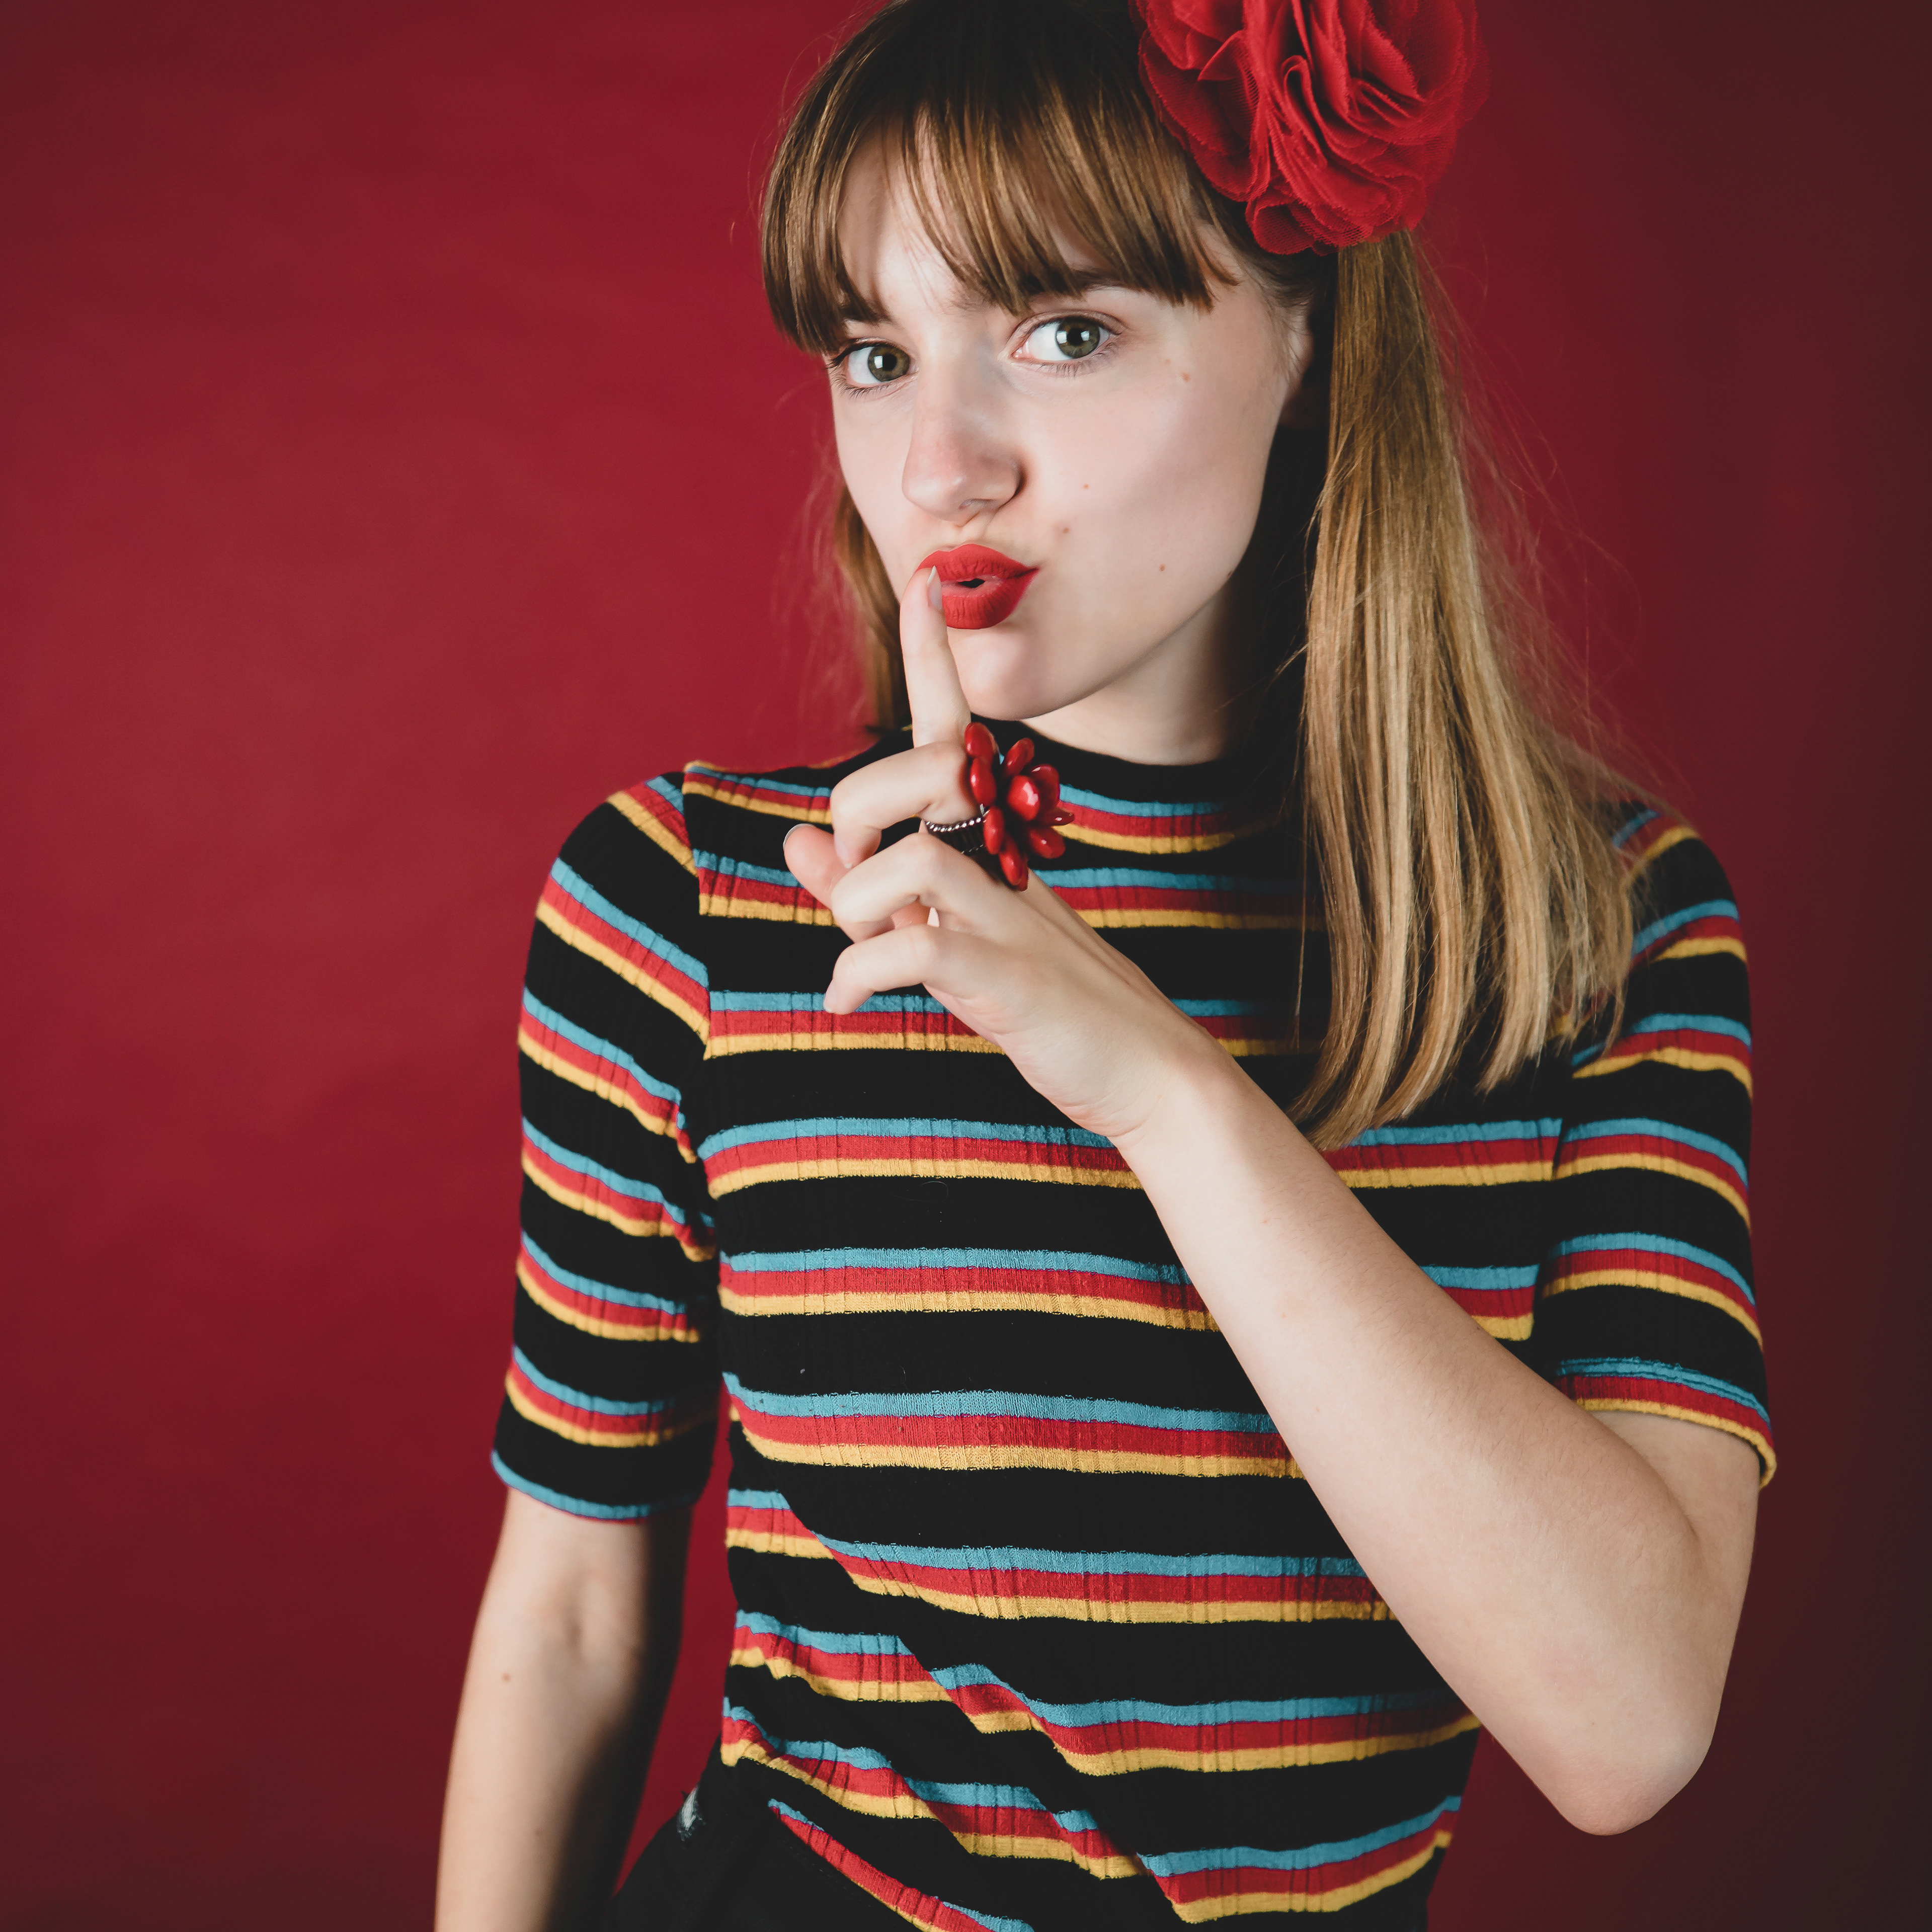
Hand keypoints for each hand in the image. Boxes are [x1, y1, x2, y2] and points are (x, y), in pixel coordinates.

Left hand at [781, 566, 1228, 1146]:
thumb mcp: (944, 933)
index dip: (935, 655)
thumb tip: (796, 836)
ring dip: (853, 909)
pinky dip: (856, 976)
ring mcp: (1011, 916)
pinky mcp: (1009, 978)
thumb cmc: (1045, 1000)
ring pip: (904, 859)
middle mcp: (1003, 861)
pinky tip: (847, 1003)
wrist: (1143, 1070)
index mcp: (992, 842)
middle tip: (855, 886)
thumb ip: (865, 888)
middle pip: (917, 773)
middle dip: (857, 816)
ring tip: (859, 955)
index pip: (956, 731)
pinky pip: (909, 950)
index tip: (927, 581)